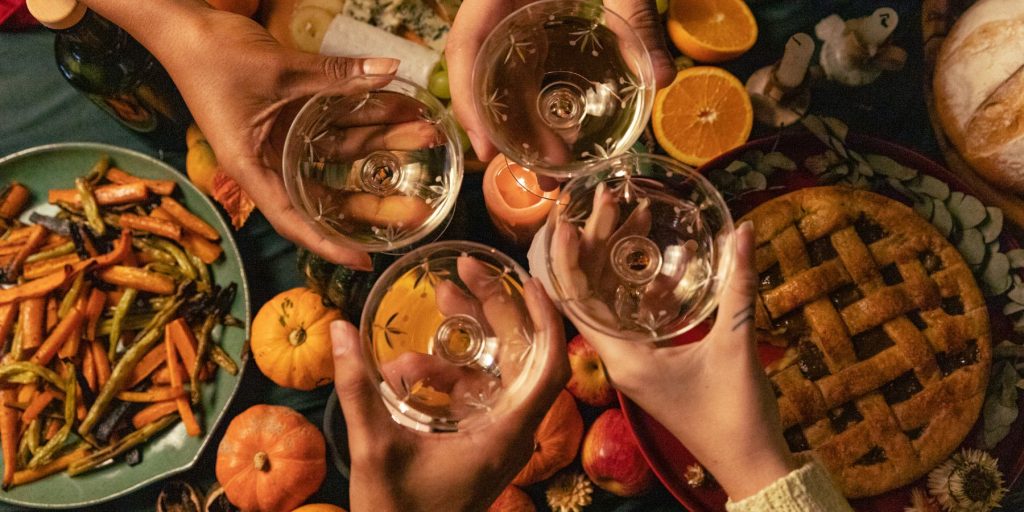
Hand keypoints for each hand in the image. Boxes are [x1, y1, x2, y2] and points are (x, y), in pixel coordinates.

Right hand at [84, 0, 400, 268]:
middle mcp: (269, 161)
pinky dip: (363, 121)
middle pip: (326, 193)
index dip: (329, 245)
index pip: (294, 220)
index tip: (364, 262)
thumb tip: (389, 69)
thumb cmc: (214, 55)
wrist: (186, 24)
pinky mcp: (290, 117)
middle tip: (419, 205)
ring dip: (380, 146)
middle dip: (374, 199)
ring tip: (424, 136)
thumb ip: (337, 74)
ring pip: (338, 155)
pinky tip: (398, 114)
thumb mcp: (281, 69)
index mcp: (252, 168)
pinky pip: (333, 127)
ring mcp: (281, 140)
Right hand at [331, 278, 568, 511]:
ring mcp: (496, 437)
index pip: (548, 368)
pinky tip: (406, 368)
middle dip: (494, 310)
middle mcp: (511, 433)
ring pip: (494, 373)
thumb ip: (357, 389)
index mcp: (505, 434)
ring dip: (465, 340)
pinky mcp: (478, 443)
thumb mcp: (375, 449)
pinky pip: (473, 395)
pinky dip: (447, 375)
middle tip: (461, 273)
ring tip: (436, 303)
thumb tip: (339, 330)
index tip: (528, 281)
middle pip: (521, 358)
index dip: (546, 321)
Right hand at [446, 0, 676, 161]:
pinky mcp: (534, 19)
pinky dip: (536, 102)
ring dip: (523, 124)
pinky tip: (560, 131)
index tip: (489, 150)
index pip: (465, 47)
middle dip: (504, 131)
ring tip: (554, 169)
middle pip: (482, 74)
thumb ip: (638, 20)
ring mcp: (513, 14)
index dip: (469, 102)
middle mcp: (497, 6)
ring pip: (502, 75)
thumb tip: (664, 78)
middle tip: (537, 178)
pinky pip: (525, 66)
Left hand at [567, 222, 798, 500]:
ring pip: (613, 301)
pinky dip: (645, 286)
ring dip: (620, 261)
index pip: (576, 302)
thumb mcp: (736, 345)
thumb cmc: (736, 413)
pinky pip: (636, 316)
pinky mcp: (652, 364)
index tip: (566, 220)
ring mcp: (634, 362)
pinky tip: (666, 259)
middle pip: (591, 293)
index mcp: (623, 357)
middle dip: (597, 244)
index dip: (567, 260)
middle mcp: (619, 358)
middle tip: (608, 200)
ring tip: (633, 214)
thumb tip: (744, 231)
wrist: (750, 464)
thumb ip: (739, 287)